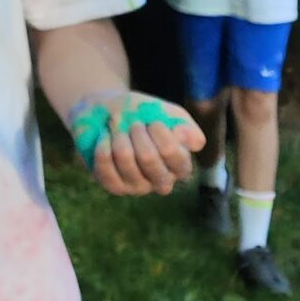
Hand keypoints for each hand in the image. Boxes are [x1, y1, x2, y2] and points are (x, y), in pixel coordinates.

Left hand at [66, 92, 200, 196]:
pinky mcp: (116, 187)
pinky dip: (103, 146)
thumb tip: (195, 142)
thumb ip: (185, 125)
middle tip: (134, 123)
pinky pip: (106, 168)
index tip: (153, 121)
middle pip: (149, 159)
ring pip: (126, 160)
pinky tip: (105, 138)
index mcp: (180, 166)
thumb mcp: (167, 113)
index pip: (176, 156)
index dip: (162, 135)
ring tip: (117, 126)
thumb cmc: (142, 114)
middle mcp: (162, 182)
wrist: (108, 113)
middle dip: (137, 132)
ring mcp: (138, 187)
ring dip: (119, 136)